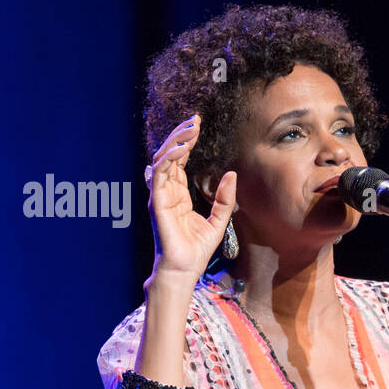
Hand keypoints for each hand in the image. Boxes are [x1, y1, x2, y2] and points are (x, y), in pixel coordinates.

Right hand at [146, 113, 236, 280]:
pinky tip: (180, 148)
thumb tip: (232, 175)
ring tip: (190, 128)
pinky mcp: (157, 202)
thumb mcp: (218, 220)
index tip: (198, 123)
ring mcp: (159, 195)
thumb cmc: (197, 249)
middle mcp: (166, 191)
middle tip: (195, 119)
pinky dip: (168, 158)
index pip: (180, 160)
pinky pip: (160, 174)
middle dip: (181, 134)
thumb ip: (224, 199)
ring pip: (163, 159)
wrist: (185, 269)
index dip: (187, 140)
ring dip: (175, 141)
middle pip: (170, 154)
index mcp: (178, 194)